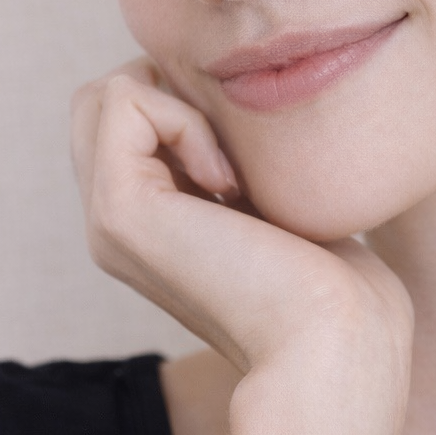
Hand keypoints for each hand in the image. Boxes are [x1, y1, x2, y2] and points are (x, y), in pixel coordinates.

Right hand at [71, 59, 413, 387]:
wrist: (332, 342)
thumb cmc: (333, 282)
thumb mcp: (274, 201)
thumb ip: (235, 158)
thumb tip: (225, 93)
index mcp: (147, 224)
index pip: (125, 119)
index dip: (184, 103)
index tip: (246, 162)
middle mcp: (114, 224)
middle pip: (102, 101)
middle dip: (170, 91)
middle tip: (232, 151)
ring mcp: (107, 220)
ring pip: (105, 94)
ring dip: (179, 103)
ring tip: (230, 170)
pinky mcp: (118, 210)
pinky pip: (125, 100)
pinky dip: (184, 117)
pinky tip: (227, 182)